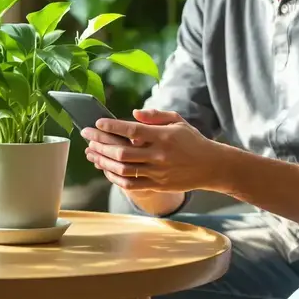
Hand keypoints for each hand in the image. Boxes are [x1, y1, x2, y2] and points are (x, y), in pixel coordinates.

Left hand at [82, 109, 223, 192]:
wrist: (211, 166)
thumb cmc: (192, 140)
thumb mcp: (177, 121)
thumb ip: (155, 116)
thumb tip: (133, 113)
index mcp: (163, 137)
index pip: (132, 131)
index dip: (112, 127)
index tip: (97, 123)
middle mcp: (159, 155)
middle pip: (122, 152)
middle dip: (100, 144)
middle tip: (86, 136)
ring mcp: (157, 172)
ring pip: (123, 170)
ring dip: (103, 161)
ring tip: (91, 153)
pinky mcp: (157, 185)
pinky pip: (130, 184)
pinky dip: (114, 178)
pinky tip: (105, 169)